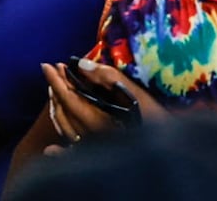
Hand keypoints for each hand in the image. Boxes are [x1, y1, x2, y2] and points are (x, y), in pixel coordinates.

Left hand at [40, 58, 164, 148]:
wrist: (169, 150)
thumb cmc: (155, 119)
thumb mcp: (135, 94)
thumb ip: (107, 77)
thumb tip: (82, 64)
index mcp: (98, 119)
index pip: (69, 97)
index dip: (56, 80)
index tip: (47, 65)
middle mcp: (91, 135)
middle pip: (64, 112)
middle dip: (56, 89)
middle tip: (54, 71)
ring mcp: (93, 147)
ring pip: (66, 128)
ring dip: (58, 107)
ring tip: (57, 90)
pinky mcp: (99, 153)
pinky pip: (72, 146)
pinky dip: (62, 138)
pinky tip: (52, 150)